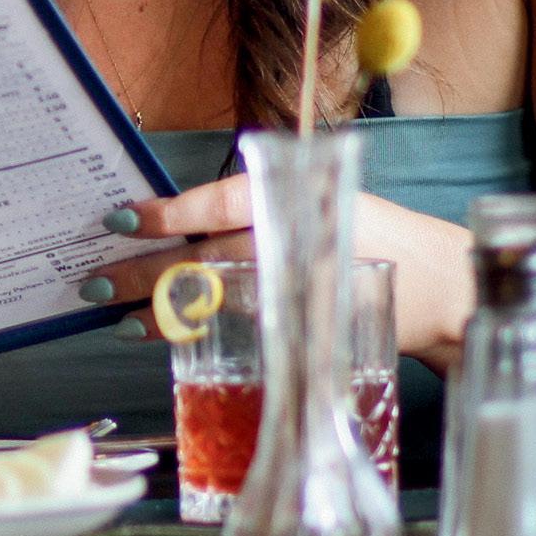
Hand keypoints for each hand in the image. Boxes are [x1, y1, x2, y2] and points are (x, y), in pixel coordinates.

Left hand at [87, 175, 475, 369]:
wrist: (444, 288)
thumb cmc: (366, 239)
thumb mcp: (317, 209)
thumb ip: (256, 213)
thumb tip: (168, 225)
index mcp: (298, 199)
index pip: (225, 201)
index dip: (171, 212)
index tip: (121, 218)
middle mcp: (298, 240)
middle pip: (207, 257)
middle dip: (142, 272)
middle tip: (90, 282)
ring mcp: (304, 287)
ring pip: (217, 298)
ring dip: (159, 310)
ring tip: (115, 317)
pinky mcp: (311, 327)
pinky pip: (240, 329)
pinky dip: (195, 332)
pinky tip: (162, 336)